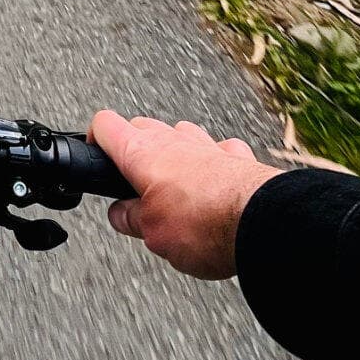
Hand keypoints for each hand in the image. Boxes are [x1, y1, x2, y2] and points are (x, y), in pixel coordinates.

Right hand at [88, 110, 281, 279]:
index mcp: (141, 153)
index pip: (106, 125)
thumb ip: (132, 219)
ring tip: (173, 184)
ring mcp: (207, 144)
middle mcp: (172, 139)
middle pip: (142, 127)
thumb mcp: (152, 234)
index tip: (95, 152)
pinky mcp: (236, 157)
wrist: (265, 222)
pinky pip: (218, 150)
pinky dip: (212, 162)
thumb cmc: (204, 224)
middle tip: (132, 182)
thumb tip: (120, 214)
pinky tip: (214, 184)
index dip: (95, 138)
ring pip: (180, 133)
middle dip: (133, 147)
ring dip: (173, 151)